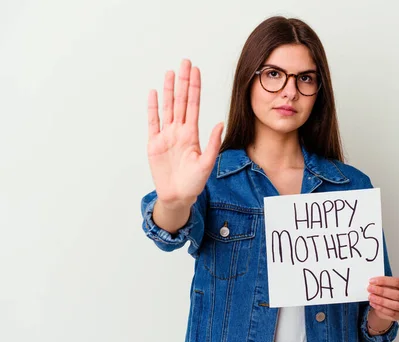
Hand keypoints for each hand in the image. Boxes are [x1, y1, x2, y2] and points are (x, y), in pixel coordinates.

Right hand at [147, 59, 223, 208]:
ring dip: (168, 90)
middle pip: (180, 101)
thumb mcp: (207, 163)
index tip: (196, 71)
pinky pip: (153, 122)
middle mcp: (179, 131)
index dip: (194, 87)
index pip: (194, 105)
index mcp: (192, 134)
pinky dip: (153, 107)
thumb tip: (221, 123)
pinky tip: (154, 93)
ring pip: (167, 107)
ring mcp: (166, 136)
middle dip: (183, 81)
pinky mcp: (154, 143)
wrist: (178, 197)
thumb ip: (213, 143)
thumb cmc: (194, 183)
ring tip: (170, 72)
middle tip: (185, 62)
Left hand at [367, 277, 398, 322]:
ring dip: (381, 301)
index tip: (373, 281)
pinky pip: (391, 313)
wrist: (391, 306)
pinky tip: (374, 303)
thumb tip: (373, 283)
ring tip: (371, 297)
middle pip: (397, 294)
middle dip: (382, 291)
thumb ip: (384, 284)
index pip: (398, 282)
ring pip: (395, 305)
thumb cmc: (391, 293)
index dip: (384, 281)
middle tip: (370, 288)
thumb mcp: (389, 286)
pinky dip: (381, 308)